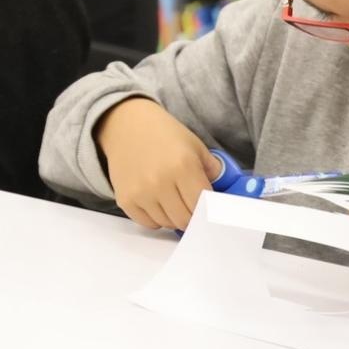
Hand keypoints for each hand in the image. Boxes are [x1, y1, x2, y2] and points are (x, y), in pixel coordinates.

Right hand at [94, 97, 220, 229]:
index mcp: (183, 167)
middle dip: (192, 215)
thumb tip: (222, 197)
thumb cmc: (163, 134)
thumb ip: (213, 171)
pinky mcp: (125, 199)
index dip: (208, 209)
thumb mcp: (195, 146)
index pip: (203, 206)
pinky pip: (148, 223)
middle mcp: (160, 182)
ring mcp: (141, 193)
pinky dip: (156, 217)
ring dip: (174, 216)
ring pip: (167, 223)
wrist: (126, 125)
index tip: (209, 208)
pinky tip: (156, 201)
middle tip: (191, 204)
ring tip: (172, 198)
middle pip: (185, 219)